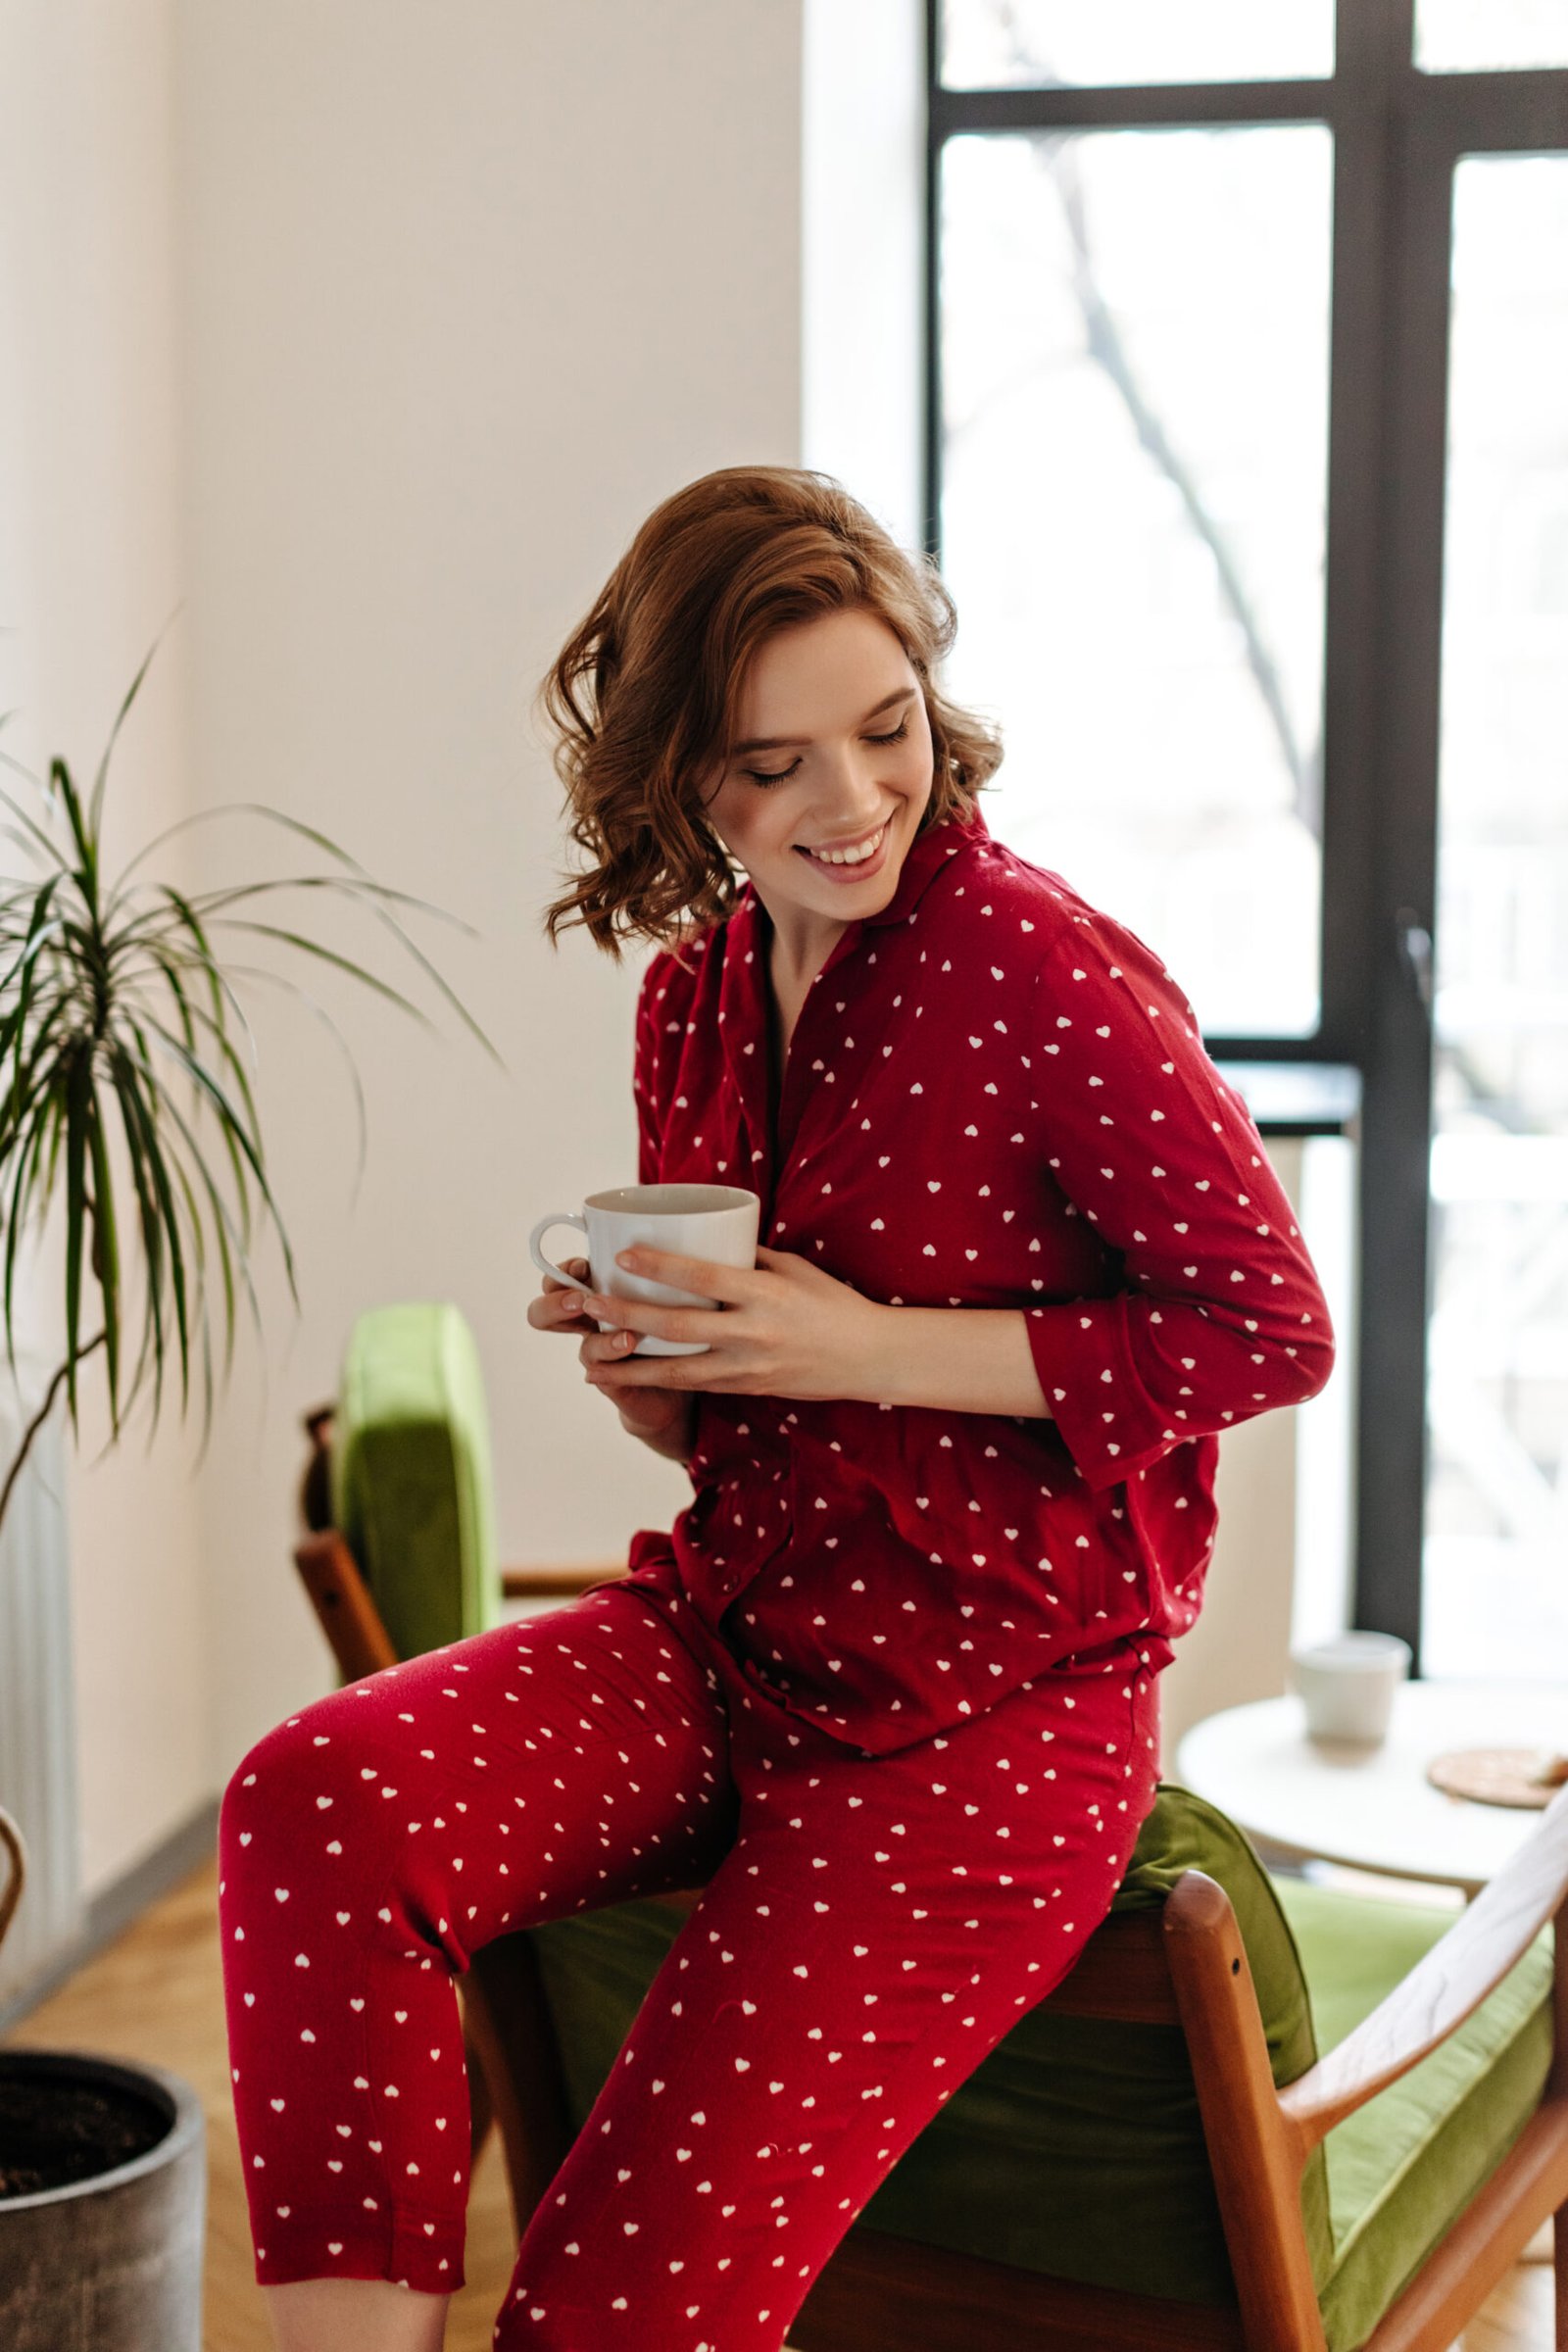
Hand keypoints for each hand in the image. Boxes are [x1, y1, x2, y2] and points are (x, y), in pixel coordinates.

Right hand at [529, 1256, 692, 1448]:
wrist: (697, 1372)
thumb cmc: (689, 1315)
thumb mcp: (680, 1280)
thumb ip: (673, 1259)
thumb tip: (687, 1227)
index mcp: (603, 1289)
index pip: (565, 1275)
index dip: (565, 1270)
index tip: (584, 1265)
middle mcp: (595, 1321)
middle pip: (547, 1311)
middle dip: (555, 1304)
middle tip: (581, 1299)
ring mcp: (603, 1352)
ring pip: (583, 1346)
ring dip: (600, 1340)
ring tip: (628, 1337)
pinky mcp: (616, 1380)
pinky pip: (604, 1375)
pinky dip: (617, 1366)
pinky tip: (633, 1356)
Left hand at [569, 1243, 888, 1403]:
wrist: (867, 1358)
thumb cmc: (831, 1303)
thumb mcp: (793, 1268)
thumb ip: (747, 1259)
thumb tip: (705, 1241)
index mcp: (764, 1294)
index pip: (702, 1278)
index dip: (659, 1268)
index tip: (623, 1257)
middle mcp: (752, 1333)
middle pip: (677, 1326)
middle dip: (627, 1317)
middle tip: (589, 1305)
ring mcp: (747, 1366)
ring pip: (676, 1370)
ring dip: (629, 1366)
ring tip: (589, 1362)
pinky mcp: (746, 1388)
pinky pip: (694, 1384)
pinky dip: (657, 1382)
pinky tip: (628, 1379)